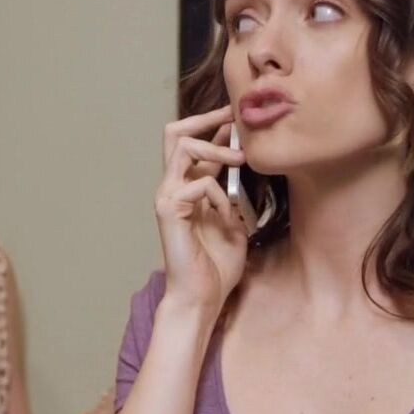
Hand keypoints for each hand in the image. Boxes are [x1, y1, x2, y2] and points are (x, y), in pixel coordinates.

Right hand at [155, 106, 249, 308]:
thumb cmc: (216, 267)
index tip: (238, 116)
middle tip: (232, 116)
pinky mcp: (169, 211)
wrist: (201, 297)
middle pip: (174, 133)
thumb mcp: (234, 224)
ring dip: (215, 147)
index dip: (215, 125)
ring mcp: (167, 198)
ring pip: (182, 147)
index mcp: (188, 189)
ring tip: (241, 158)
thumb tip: (247, 172)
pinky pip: (197, 184)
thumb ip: (234, 198)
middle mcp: (173, 188)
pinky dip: (218, 193)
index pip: (194, 143)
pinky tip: (229, 213)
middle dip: (204, 119)